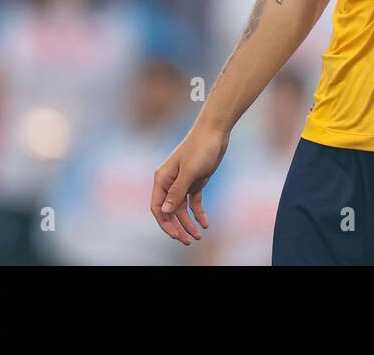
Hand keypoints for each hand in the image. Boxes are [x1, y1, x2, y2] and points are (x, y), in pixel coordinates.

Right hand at [151, 124, 229, 244]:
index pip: (158, 207)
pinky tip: (205, 223)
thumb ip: (177, 192)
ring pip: (182, 209)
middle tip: (189, 241)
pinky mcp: (195, 181)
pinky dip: (198, 213)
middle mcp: (170, 182)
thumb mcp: (189, 171)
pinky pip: (193, 202)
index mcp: (162, 179)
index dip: (165, 223)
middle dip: (178, 227)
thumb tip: (165, 211)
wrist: (215, 131)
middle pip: (170, 211)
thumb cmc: (200, 148)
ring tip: (198, 236)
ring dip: (189, 223)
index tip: (176, 235)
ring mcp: (182, 183)